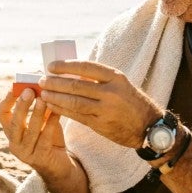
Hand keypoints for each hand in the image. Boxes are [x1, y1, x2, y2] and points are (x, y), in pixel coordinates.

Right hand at [0, 88, 71, 178]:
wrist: (59, 166)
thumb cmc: (49, 139)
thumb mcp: (41, 122)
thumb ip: (39, 106)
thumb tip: (41, 85)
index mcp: (11, 131)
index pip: (1, 113)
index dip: (8, 99)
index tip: (17, 86)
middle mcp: (14, 143)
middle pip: (14, 122)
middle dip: (22, 105)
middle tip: (30, 91)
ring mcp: (25, 153)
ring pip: (30, 130)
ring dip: (37, 113)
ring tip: (44, 100)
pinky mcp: (40, 158)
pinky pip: (45, 138)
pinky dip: (51, 123)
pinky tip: (58, 112)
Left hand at [39, 60, 162, 148]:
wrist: (149, 127)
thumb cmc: (129, 101)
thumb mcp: (119, 84)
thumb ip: (98, 79)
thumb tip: (67, 72)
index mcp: (115, 77)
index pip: (86, 67)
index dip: (65, 66)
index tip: (50, 66)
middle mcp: (111, 92)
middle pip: (76, 85)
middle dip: (55, 83)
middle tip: (42, 80)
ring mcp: (106, 109)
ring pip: (74, 102)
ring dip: (55, 97)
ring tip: (43, 93)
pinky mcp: (101, 124)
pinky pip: (76, 116)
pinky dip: (62, 110)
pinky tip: (52, 107)